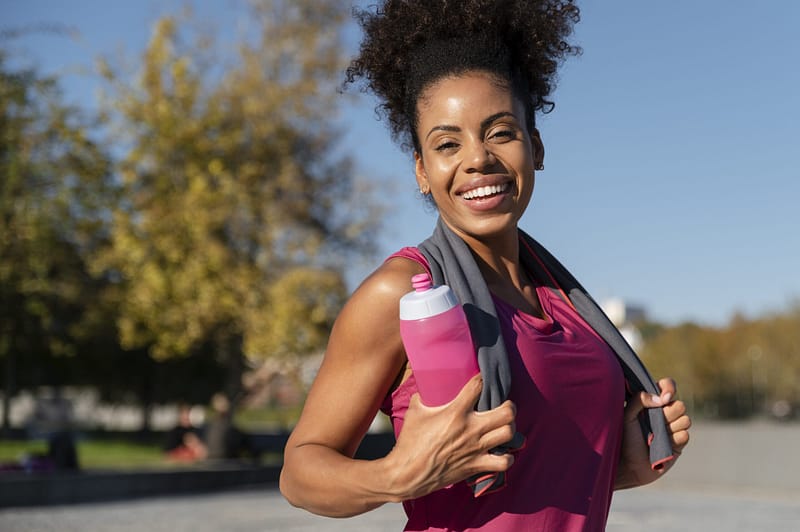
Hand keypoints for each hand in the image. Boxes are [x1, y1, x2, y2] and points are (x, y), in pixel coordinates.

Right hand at [387, 373, 518, 499]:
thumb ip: (423, 397)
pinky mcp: (476, 465)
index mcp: (455, 412)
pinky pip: (504, 462)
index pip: (478, 387)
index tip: (482, 379)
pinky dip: (507, 457)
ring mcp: (476, 448)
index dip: (482, 379)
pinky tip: (501, 452)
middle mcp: (471, 429)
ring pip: (509, 434)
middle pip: (507, 412)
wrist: (408, 473)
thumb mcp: (414, 412)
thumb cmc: (410, 441)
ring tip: (503, 426)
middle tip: (502, 405)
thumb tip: (426, 387)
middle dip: (509, 405)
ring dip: (509, 428)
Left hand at [615, 377, 690, 488]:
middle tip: (654, 423)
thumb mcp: (626, 416)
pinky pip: (685, 435)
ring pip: (685, 420)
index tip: (664, 398)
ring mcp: (673, 428)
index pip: (667, 386)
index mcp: (652, 402)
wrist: (629, 464)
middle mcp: (664, 413)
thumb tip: (661, 398)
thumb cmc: (625, 438)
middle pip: (680, 405)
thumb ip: (639, 399)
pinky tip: (663, 445)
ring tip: (656, 436)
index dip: (669, 389)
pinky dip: (674, 440)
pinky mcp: (679, 443)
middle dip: (668, 413)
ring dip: (670, 428)